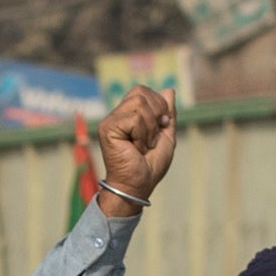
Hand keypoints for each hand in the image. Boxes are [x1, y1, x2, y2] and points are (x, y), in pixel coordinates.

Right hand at [93, 86, 179, 211]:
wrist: (138, 185)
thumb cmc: (150, 165)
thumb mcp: (165, 135)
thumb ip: (167, 113)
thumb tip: (169, 90)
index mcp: (127, 114)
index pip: (143, 91)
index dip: (158, 106)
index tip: (160, 128)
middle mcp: (116, 115)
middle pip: (140, 92)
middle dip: (155, 115)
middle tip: (151, 139)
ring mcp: (110, 121)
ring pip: (138, 104)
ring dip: (149, 128)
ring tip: (143, 145)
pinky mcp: (107, 129)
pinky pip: (134, 119)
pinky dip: (142, 136)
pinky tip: (136, 149)